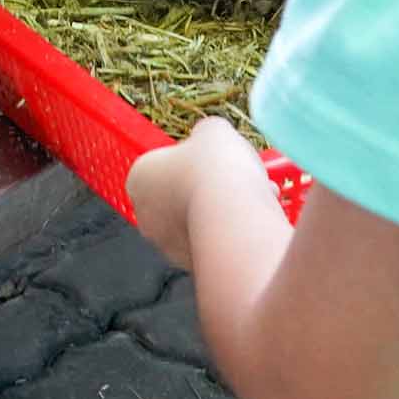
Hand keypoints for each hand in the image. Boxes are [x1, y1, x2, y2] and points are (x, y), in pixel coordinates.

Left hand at [128, 118, 263, 268]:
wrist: (232, 216)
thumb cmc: (214, 166)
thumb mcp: (213, 130)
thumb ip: (206, 134)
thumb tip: (210, 139)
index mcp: (138, 178)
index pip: (164, 165)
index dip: (193, 159)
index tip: (215, 157)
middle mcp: (146, 217)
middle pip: (183, 195)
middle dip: (212, 187)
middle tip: (241, 176)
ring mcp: (169, 247)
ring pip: (203, 220)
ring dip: (229, 208)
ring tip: (261, 194)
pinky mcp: (195, 267)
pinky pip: (218, 243)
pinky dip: (237, 231)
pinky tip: (260, 216)